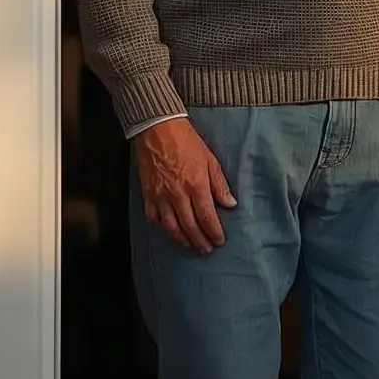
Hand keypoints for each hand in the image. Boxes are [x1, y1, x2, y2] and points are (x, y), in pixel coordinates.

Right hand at [134, 118, 235, 252]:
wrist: (157, 129)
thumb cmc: (186, 141)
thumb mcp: (210, 159)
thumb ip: (220, 184)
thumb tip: (230, 204)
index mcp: (196, 185)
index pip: (207, 217)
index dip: (214, 232)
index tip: (220, 240)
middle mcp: (178, 194)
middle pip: (191, 226)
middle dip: (200, 241)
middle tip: (207, 249)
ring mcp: (161, 196)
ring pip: (172, 227)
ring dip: (183, 239)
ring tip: (191, 245)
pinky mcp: (148, 194)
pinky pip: (154, 218)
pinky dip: (163, 228)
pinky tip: (170, 231)